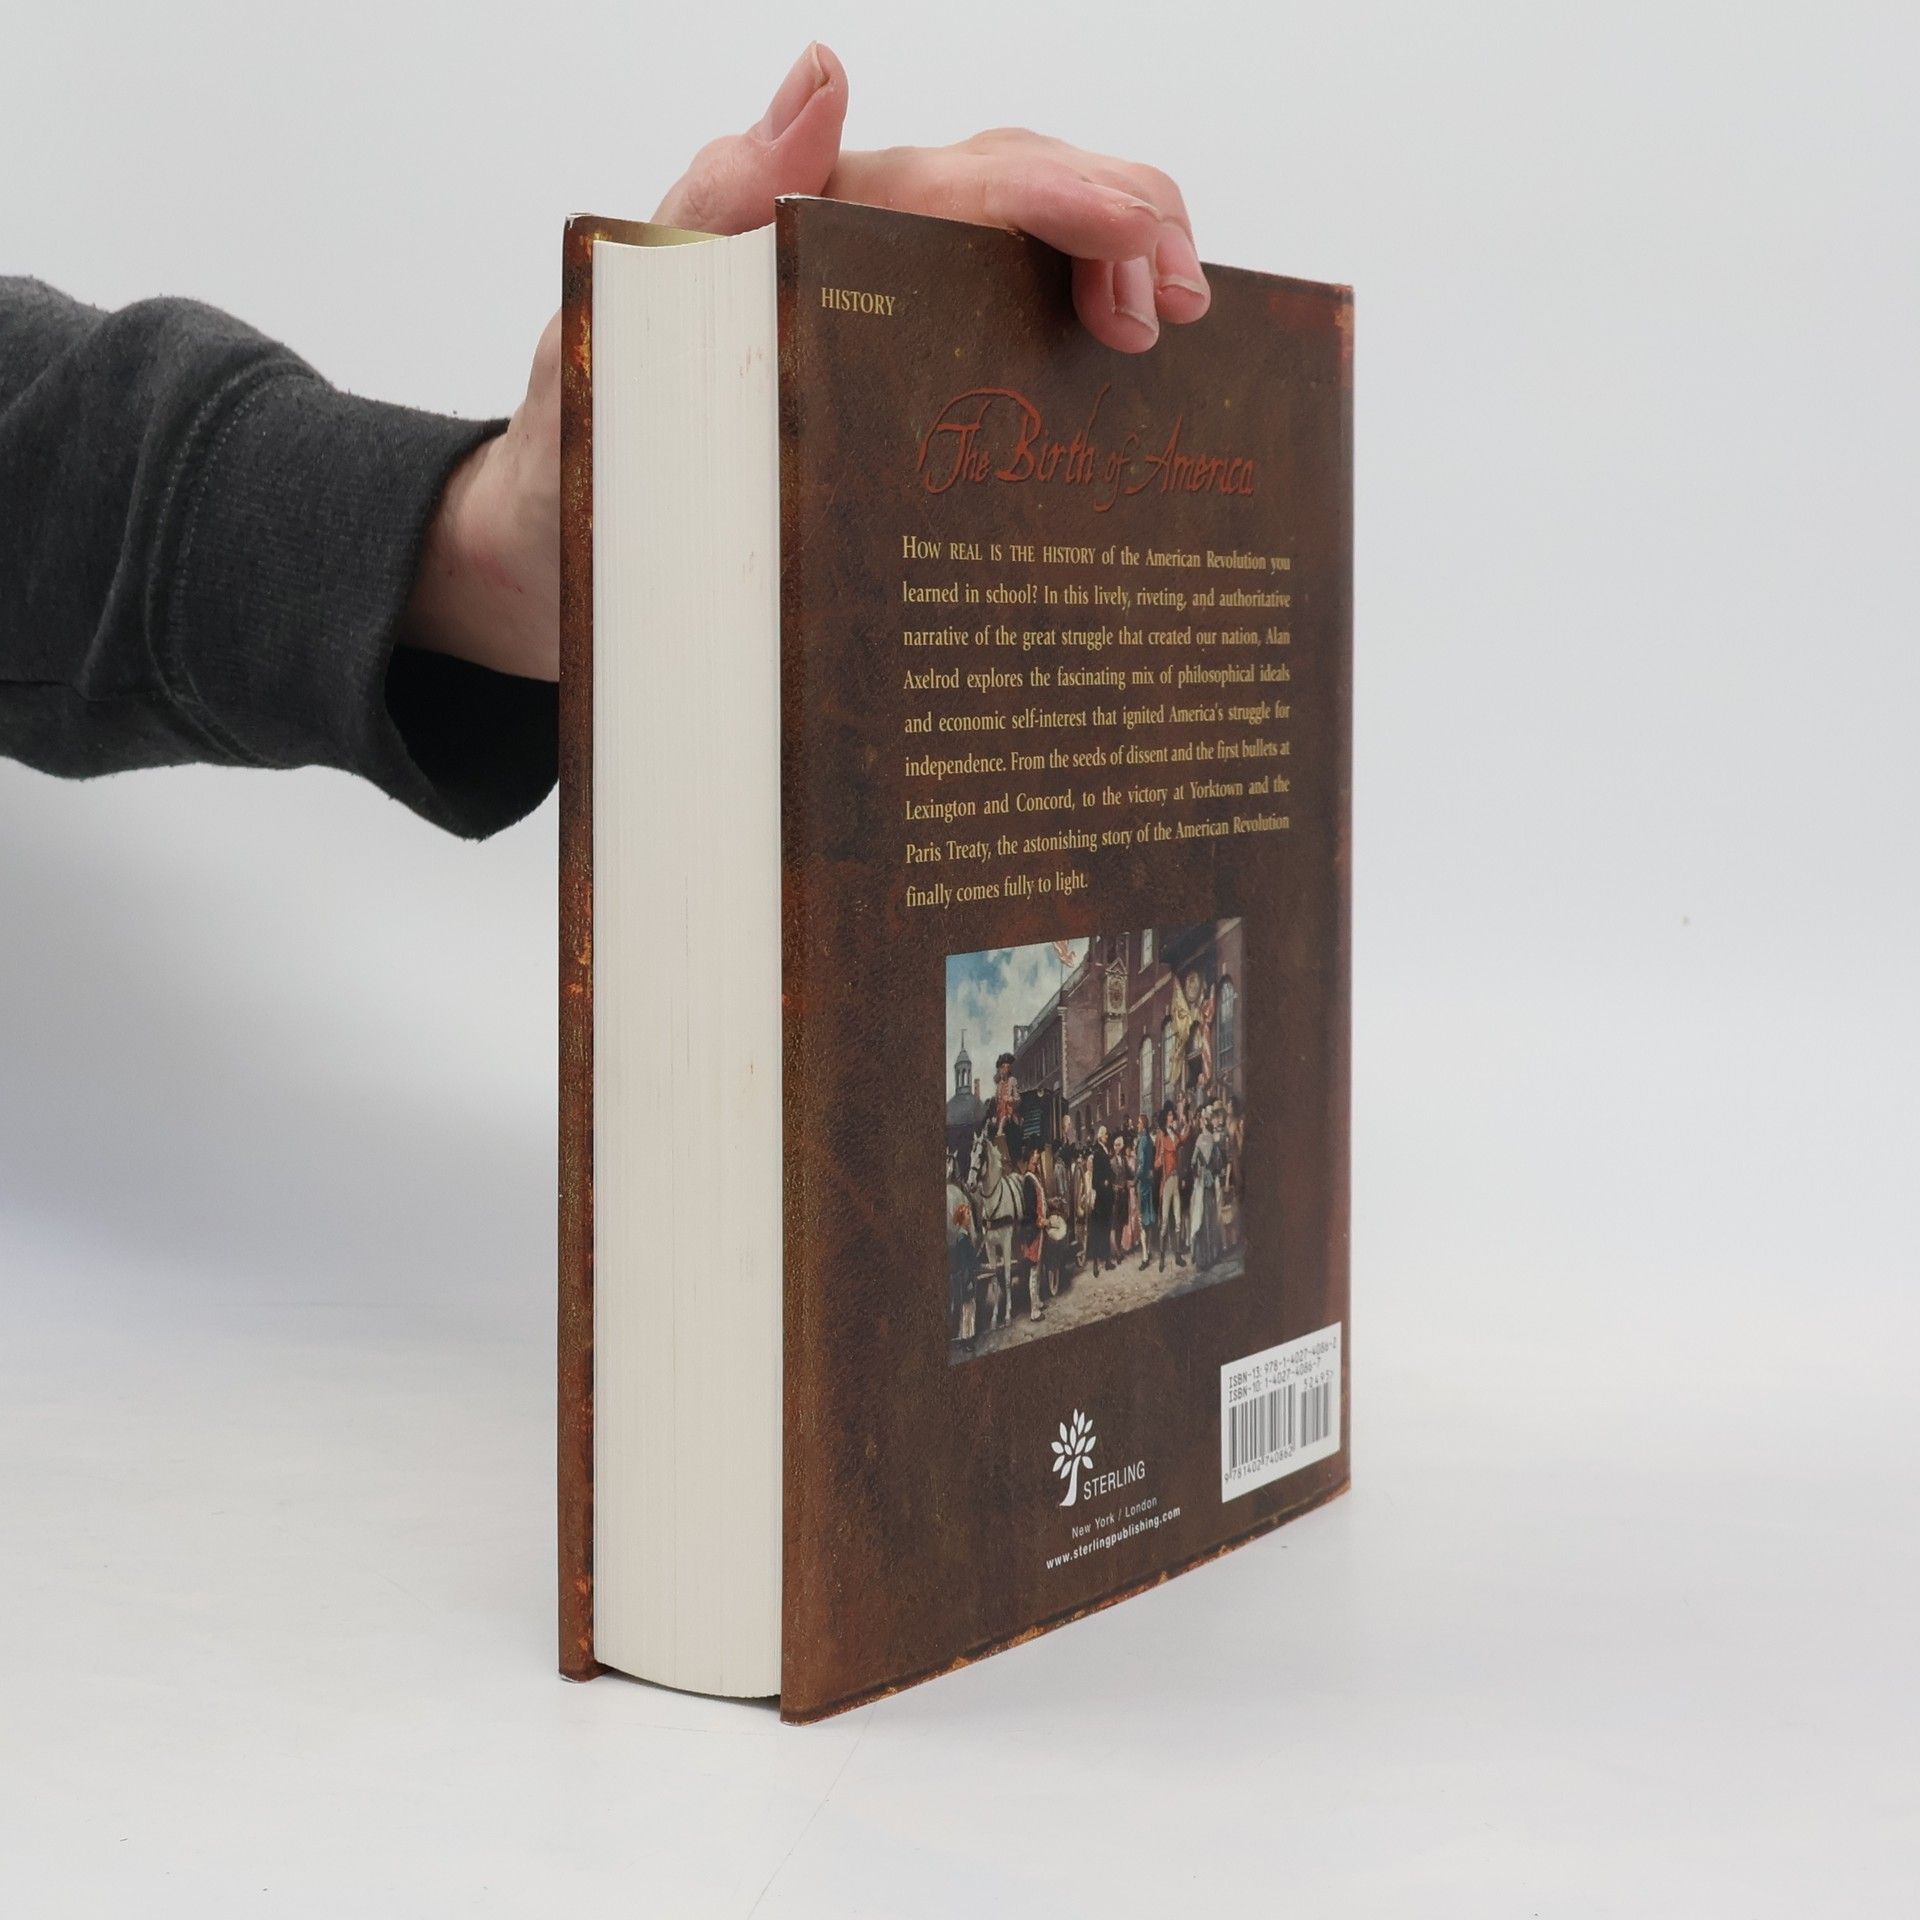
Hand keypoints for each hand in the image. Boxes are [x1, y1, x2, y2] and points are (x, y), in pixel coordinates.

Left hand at [405, 41, 1209, 681]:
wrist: (546, 566)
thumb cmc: (578, 455)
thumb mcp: (621, 331)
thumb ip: (709, 209)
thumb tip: (823, 76)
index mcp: (800, 228)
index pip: (962, 178)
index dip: (1070, 198)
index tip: (1143, 255)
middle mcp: (847, 258)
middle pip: (1013, 192)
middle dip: (1121, 221)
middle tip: (1187, 304)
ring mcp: (869, 324)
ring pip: (1017, 256)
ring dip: (1112, 268)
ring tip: (1175, 328)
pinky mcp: (880, 395)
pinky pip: (991, 341)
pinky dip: (1068, 342)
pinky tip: (1127, 382)